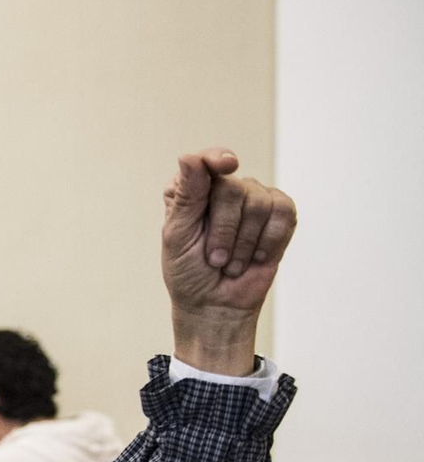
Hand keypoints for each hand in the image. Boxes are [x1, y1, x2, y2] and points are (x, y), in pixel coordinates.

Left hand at [161, 148, 296, 372]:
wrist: (216, 305)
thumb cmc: (189, 272)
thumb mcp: (178, 237)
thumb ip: (186, 196)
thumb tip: (190, 157)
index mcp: (191, 190)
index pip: (205, 161)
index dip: (216, 160)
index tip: (227, 165)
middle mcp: (224, 188)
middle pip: (233, 189)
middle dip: (223, 231)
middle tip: (215, 258)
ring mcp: (254, 199)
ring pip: (259, 203)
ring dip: (244, 243)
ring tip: (232, 263)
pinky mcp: (280, 215)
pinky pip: (284, 214)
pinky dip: (268, 242)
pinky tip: (256, 258)